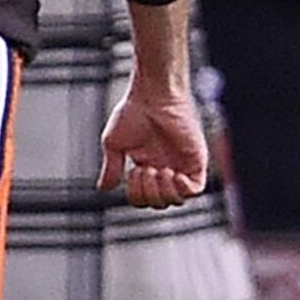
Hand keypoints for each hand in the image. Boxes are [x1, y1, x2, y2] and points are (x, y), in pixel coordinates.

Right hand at [99, 91, 208, 209]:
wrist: (153, 96)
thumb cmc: (133, 112)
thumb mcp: (114, 144)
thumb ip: (111, 168)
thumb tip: (104, 188)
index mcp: (145, 166)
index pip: (143, 198)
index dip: (136, 193)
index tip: (132, 171)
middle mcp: (163, 168)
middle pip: (159, 203)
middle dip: (149, 193)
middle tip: (144, 170)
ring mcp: (181, 165)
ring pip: (176, 200)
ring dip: (163, 191)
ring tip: (158, 170)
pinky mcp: (196, 160)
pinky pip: (195, 189)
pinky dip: (182, 189)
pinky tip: (172, 174)